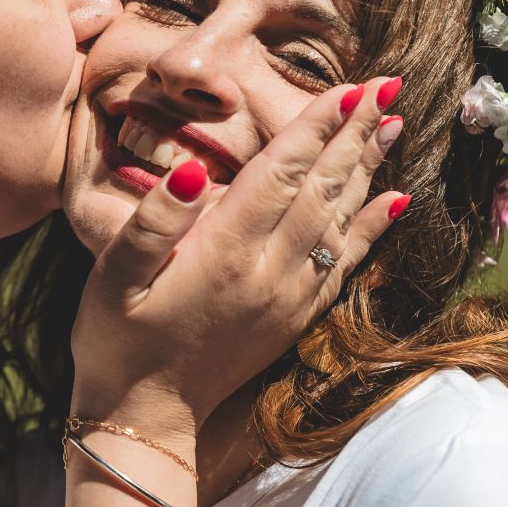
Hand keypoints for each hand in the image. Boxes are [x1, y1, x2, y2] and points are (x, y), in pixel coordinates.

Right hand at [71, 77, 405, 438]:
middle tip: (388, 86)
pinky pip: (345, 266)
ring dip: (369, 170)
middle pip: (321, 189)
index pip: (280, 174)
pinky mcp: (293, 319)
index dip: (313, 127)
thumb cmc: (116, 342)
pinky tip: (392, 202)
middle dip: (354, 134)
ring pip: (341, 221)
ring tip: (394, 127)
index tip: (348, 88)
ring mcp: (287, 298)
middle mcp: (267, 273)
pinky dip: (371, 229)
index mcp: (223, 252)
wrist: (143, 420)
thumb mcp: (112, 276)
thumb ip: (154, 220)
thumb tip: (193, 169)